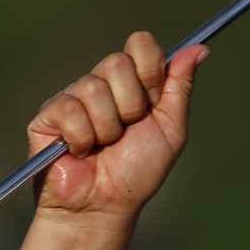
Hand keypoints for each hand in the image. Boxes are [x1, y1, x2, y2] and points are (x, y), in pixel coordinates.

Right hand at [28, 31, 207, 220]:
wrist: (104, 205)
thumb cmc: (138, 171)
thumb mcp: (170, 129)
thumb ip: (181, 87)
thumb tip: (200, 48)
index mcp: (133, 83)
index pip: (141, 44)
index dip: (150, 70)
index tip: (153, 100)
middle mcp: (102, 84)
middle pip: (117, 62)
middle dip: (130, 104)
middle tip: (127, 131)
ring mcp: (74, 96)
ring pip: (94, 87)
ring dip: (107, 127)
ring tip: (103, 147)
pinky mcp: (49, 113)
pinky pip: (70, 109)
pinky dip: (82, 137)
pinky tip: (81, 151)